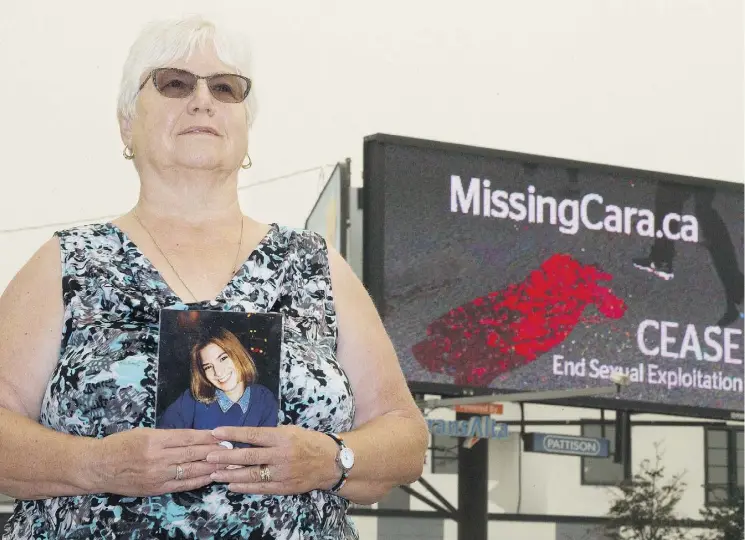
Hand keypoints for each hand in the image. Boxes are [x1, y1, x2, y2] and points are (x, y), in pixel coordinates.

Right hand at [89, 428, 223, 496]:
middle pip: (192, 454)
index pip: (187, 437)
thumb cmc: (120, 445)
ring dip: (211, 467)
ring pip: (190, 470)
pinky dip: (198, 481)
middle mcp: (157, 458)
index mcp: (154, 439)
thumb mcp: (144, 432)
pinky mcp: (155, 489)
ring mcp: (157, 475)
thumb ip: (168, 436)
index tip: (223, 435)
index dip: (207, 437)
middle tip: (233, 449)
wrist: (97, 467)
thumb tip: (194, 437)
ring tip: (228, 464)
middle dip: (215, 451)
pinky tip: (210, 477)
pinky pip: (181, 485)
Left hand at [206, 426, 340, 494]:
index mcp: (282, 437)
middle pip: (248, 456)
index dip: (233, 433)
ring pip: (251, 474)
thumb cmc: (309, 442)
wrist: (331, 462)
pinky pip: (260, 488)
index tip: (215, 432)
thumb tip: (244, 437)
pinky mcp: (284, 487)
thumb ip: (269, 435)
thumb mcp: (291, 431)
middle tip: (208, 456)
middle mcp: (281, 455)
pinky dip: (244, 487)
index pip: (252, 434)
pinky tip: (231, 485)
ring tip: (214, 474)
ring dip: (230, 475)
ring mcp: (282, 473)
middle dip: (225, 456)